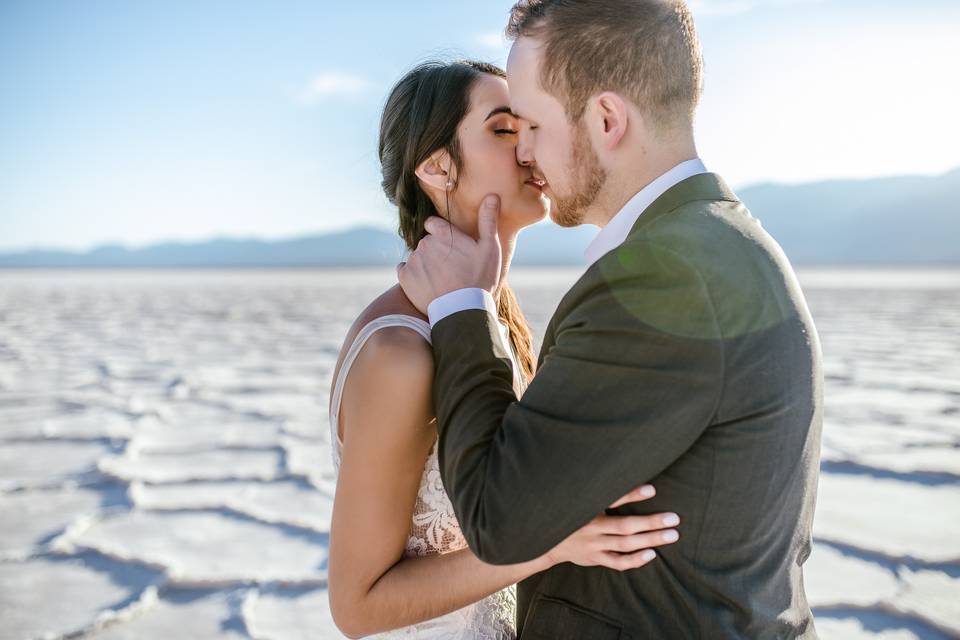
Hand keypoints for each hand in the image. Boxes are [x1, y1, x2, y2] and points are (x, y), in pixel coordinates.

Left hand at [396, 194, 502, 314]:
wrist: (463, 311)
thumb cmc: (480, 279)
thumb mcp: (490, 248)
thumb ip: (487, 221)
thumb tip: (491, 195)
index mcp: (444, 234)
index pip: (433, 224)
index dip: (442, 234)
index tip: (451, 248)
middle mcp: (425, 243)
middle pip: (426, 242)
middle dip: (435, 251)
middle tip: (450, 268)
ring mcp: (413, 260)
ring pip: (416, 256)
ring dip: (425, 264)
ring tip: (440, 280)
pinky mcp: (404, 277)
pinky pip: (404, 270)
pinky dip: (412, 276)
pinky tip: (427, 285)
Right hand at [536, 484, 679, 571]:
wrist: (546, 541)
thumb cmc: (569, 514)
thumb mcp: (580, 500)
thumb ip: (600, 491)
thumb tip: (626, 477)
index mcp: (587, 508)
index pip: (612, 500)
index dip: (632, 495)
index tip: (653, 489)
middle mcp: (591, 527)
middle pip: (626, 526)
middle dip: (651, 523)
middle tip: (674, 519)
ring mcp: (594, 545)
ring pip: (626, 545)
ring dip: (650, 540)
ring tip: (672, 534)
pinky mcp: (595, 558)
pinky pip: (618, 562)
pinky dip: (635, 560)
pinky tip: (652, 554)